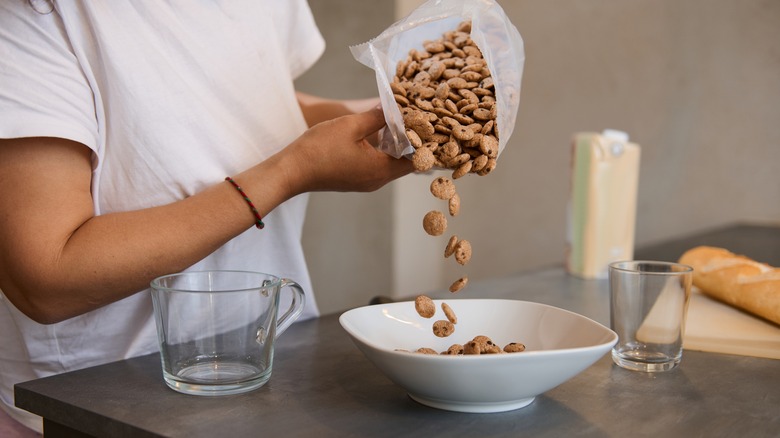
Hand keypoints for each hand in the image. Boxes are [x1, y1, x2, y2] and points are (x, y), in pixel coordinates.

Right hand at [278, 106, 413, 194]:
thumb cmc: (319, 149)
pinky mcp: (355, 179)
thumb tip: (394, 107)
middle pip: (405, 163)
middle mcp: (377, 180)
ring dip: (396, 146)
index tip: (426, 124)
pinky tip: (378, 134)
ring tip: (398, 123)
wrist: (291, 171)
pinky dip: (382, 151)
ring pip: (391, 164)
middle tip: (414, 119)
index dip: (423, 142)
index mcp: (381, 170)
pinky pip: (377, 166)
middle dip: (411, 142)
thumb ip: (377, 116)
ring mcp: (365, 182)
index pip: (416, 160)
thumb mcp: (351, 125)